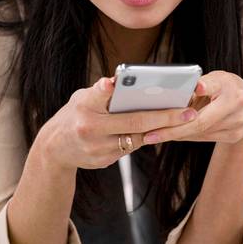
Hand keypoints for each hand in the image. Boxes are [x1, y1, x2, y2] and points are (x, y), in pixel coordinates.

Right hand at [38, 77, 198, 169]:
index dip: (104, 90)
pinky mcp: (103, 162)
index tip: (112, 83)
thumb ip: (102, 93)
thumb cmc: (74, 115)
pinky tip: (161, 129)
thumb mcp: (81, 99)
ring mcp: (97, 148)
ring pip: (137, 138)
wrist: (54, 149)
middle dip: (164, 117)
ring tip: (184, 118)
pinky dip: (145, 137)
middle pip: (133, 123)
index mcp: (82, 107)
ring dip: (160, 128)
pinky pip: (131, 148)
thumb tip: (127, 82)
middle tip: (189, 112)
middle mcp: (89, 128)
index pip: (95, 95)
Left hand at [141, 71, 242, 145]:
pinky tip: (170, 135)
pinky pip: (204, 138)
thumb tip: (172, 92)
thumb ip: (198, 85)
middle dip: (172, 129)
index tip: (196, 88)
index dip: (204, 88)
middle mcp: (238, 106)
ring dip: (175, 134)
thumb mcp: (214, 79)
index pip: (213, 87)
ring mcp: (238, 123)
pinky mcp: (235, 136)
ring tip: (153, 136)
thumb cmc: (223, 87)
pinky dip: (186, 136)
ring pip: (200, 132)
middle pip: (201, 121)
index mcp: (231, 87)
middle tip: (150, 136)